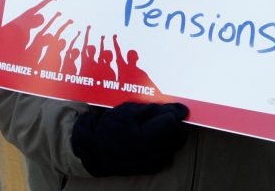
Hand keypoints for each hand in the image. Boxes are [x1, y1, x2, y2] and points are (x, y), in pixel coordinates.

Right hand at [71, 102, 188, 176]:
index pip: (173, 123)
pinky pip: (167, 154)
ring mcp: (153, 163)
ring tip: (161, 125)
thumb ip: (153, 110)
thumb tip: (175, 109)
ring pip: (175, 145)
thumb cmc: (110, 127)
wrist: (95, 150)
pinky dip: (166, 144)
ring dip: (173, 134)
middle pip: (179, 136)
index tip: (179, 107)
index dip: (176, 112)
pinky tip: (155, 137)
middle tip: (170, 115)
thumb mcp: (128, 111)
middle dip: (178, 124)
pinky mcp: (152, 168)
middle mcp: (152, 153)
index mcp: (145, 137)